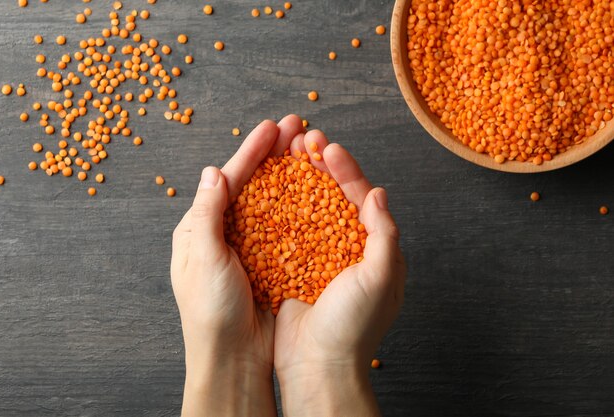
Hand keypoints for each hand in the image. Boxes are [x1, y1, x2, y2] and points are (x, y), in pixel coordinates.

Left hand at [171, 116, 307, 415]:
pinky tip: (315, 193)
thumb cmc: (209, 311)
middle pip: (252, 185)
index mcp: (199, 229)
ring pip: (271, 202)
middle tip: (295, 128)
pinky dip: (298, 208)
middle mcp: (224, 233)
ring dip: (289, 176)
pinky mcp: (269, 263)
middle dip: (273, 155)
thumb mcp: (203, 258)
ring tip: (308, 151)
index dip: (251, 153)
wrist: (232, 357)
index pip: (228, 181)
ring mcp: (248, 248)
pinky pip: (284, 228)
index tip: (270, 128)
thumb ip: (207, 214)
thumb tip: (212, 172)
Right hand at [273, 125, 406, 415]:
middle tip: (303, 139)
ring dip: (297, 180)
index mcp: (373, 247)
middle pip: (332, 195)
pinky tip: (267, 189)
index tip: (326, 147)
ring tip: (284, 154)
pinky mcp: (294, 265)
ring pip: (308, 207)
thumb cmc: (354, 326)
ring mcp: (318, 254)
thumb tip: (379, 192)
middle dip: (319, 166)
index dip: (344, 169)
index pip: (359, 196)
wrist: (319, 364)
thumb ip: (383, 233)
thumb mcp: (380, 277)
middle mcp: (347, 247)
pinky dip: (278, 207)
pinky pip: (286, 229)